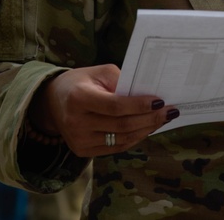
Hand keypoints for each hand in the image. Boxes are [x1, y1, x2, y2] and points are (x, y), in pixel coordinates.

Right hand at [29, 64, 178, 156]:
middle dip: (150, 119)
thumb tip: (148, 95)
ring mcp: (79, 141)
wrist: (52, 102)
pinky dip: (135, 138)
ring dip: (146, 129)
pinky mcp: (83, 151)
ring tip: (163, 119)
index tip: (161, 101)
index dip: (140, 105)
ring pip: (122, 139)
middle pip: (122, 125)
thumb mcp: (98, 72)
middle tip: (170, 111)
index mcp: (78, 98)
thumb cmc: (80, 82)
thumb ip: (122, 81)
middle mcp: (76, 123)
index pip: (115, 106)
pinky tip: (147, 128)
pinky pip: (116, 147)